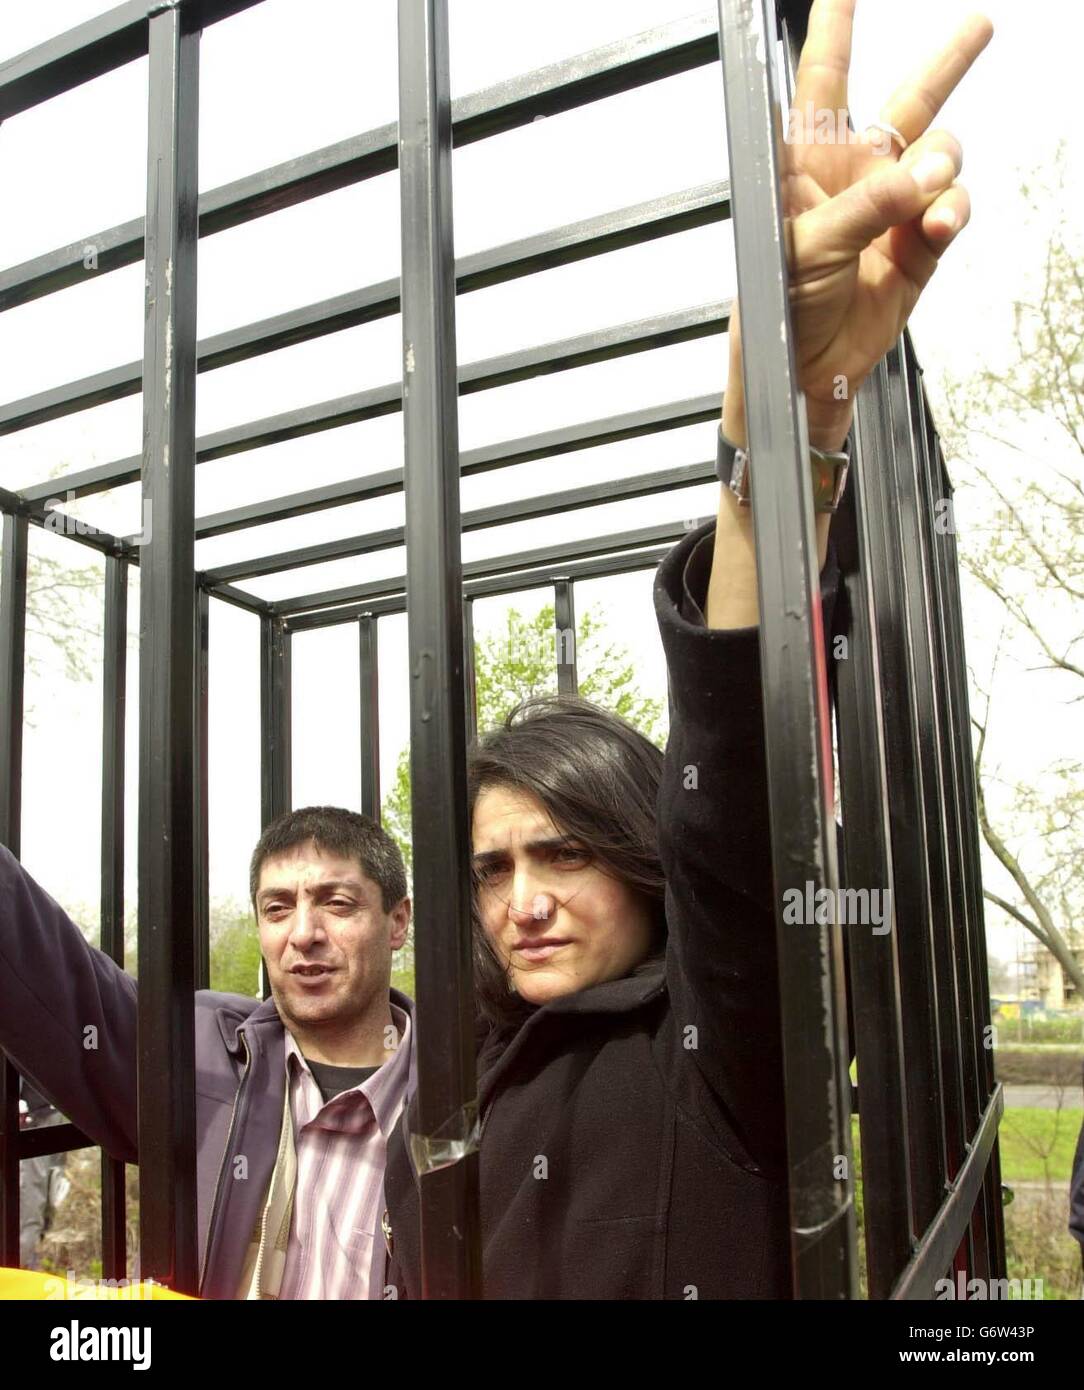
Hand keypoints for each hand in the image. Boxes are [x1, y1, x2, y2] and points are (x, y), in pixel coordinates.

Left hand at [724, 0, 993, 450]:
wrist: (803, 371)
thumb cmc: (779, 307)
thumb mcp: (808, 246)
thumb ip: (868, 203)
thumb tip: (925, 174)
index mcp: (808, 166)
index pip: (824, 83)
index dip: (834, 32)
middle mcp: (855, 178)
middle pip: (908, 104)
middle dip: (945, 63)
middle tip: (980, 25)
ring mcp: (891, 211)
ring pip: (941, 158)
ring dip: (943, 169)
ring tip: (927, 197)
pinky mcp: (918, 247)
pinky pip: (950, 210)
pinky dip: (950, 214)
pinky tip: (936, 229)